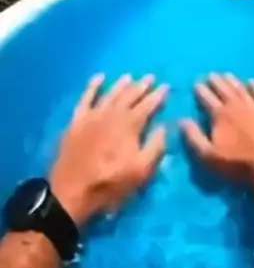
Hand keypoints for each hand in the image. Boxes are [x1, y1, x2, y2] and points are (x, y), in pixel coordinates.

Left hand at [50, 74, 168, 226]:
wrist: (72, 191)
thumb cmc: (111, 183)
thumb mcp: (142, 170)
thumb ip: (156, 146)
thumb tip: (164, 126)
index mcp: (130, 125)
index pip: (148, 105)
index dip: (158, 96)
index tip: (166, 86)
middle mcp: (112, 114)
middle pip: (130, 96)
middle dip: (142, 86)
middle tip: (151, 77)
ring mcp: (92, 116)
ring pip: (110, 94)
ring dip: (121, 85)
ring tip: (130, 77)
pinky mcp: (77, 121)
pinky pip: (86, 98)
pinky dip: (92, 87)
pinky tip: (99, 78)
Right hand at [180, 73, 253, 190]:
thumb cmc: (238, 164)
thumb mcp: (208, 156)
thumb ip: (194, 137)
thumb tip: (182, 120)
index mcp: (220, 115)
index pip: (207, 99)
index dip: (201, 91)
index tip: (196, 83)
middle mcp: (236, 106)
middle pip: (224, 90)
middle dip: (216, 82)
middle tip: (211, 74)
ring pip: (241, 89)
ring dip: (233, 81)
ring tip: (227, 74)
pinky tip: (252, 81)